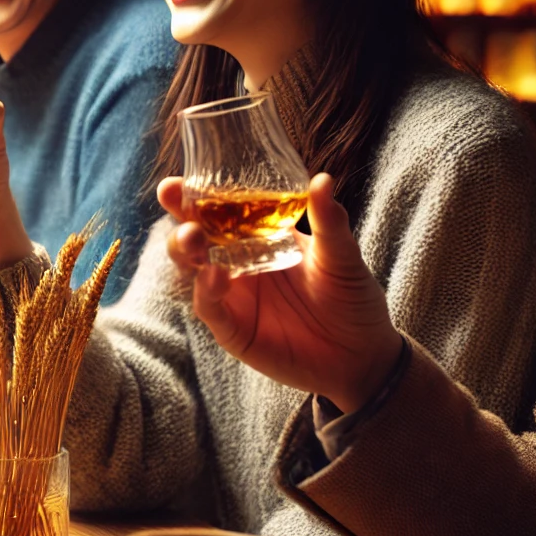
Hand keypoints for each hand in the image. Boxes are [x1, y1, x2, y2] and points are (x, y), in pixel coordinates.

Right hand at [163, 174, 401, 412]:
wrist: (362, 355)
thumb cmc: (351, 299)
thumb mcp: (340, 255)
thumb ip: (328, 221)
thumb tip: (322, 179)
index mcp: (257, 236)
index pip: (217, 210)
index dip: (192, 195)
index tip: (173, 183)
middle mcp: (236, 261)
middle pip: (195, 236)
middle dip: (181, 218)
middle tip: (174, 201)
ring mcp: (231, 295)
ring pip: (191, 269)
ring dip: (185, 250)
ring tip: (193, 237)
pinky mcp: (232, 328)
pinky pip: (209, 306)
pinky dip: (206, 290)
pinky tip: (215, 276)